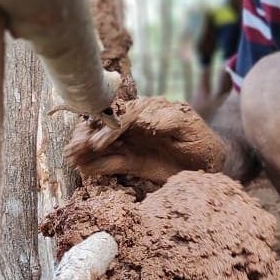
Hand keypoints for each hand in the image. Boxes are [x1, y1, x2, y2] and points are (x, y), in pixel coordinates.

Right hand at [66, 96, 225, 183]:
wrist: (208, 164)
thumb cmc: (202, 142)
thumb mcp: (189, 128)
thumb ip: (168, 121)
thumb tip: (144, 119)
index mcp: (150, 110)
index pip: (124, 115)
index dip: (110, 128)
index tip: (99, 141)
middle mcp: (136, 124)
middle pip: (107, 125)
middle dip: (90, 135)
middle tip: (76, 147)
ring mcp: (131, 142)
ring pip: (104, 143)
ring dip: (86, 149)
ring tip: (71, 157)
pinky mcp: (130, 160)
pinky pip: (110, 162)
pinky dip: (96, 165)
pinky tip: (82, 168)